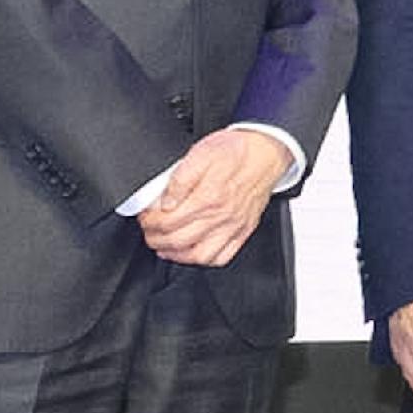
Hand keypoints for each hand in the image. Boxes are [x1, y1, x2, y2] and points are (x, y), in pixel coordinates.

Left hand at [137, 126, 284, 266]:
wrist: (266, 153)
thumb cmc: (236, 152)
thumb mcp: (201, 152)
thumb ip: (180, 179)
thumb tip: (166, 202)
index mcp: (208, 197)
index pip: (167, 221)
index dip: (149, 221)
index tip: (145, 216)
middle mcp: (221, 216)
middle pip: (177, 241)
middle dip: (155, 239)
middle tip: (149, 231)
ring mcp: (232, 227)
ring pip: (197, 256)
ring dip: (174, 254)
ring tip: (164, 245)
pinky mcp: (243, 231)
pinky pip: (221, 258)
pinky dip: (202, 260)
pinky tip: (191, 252)